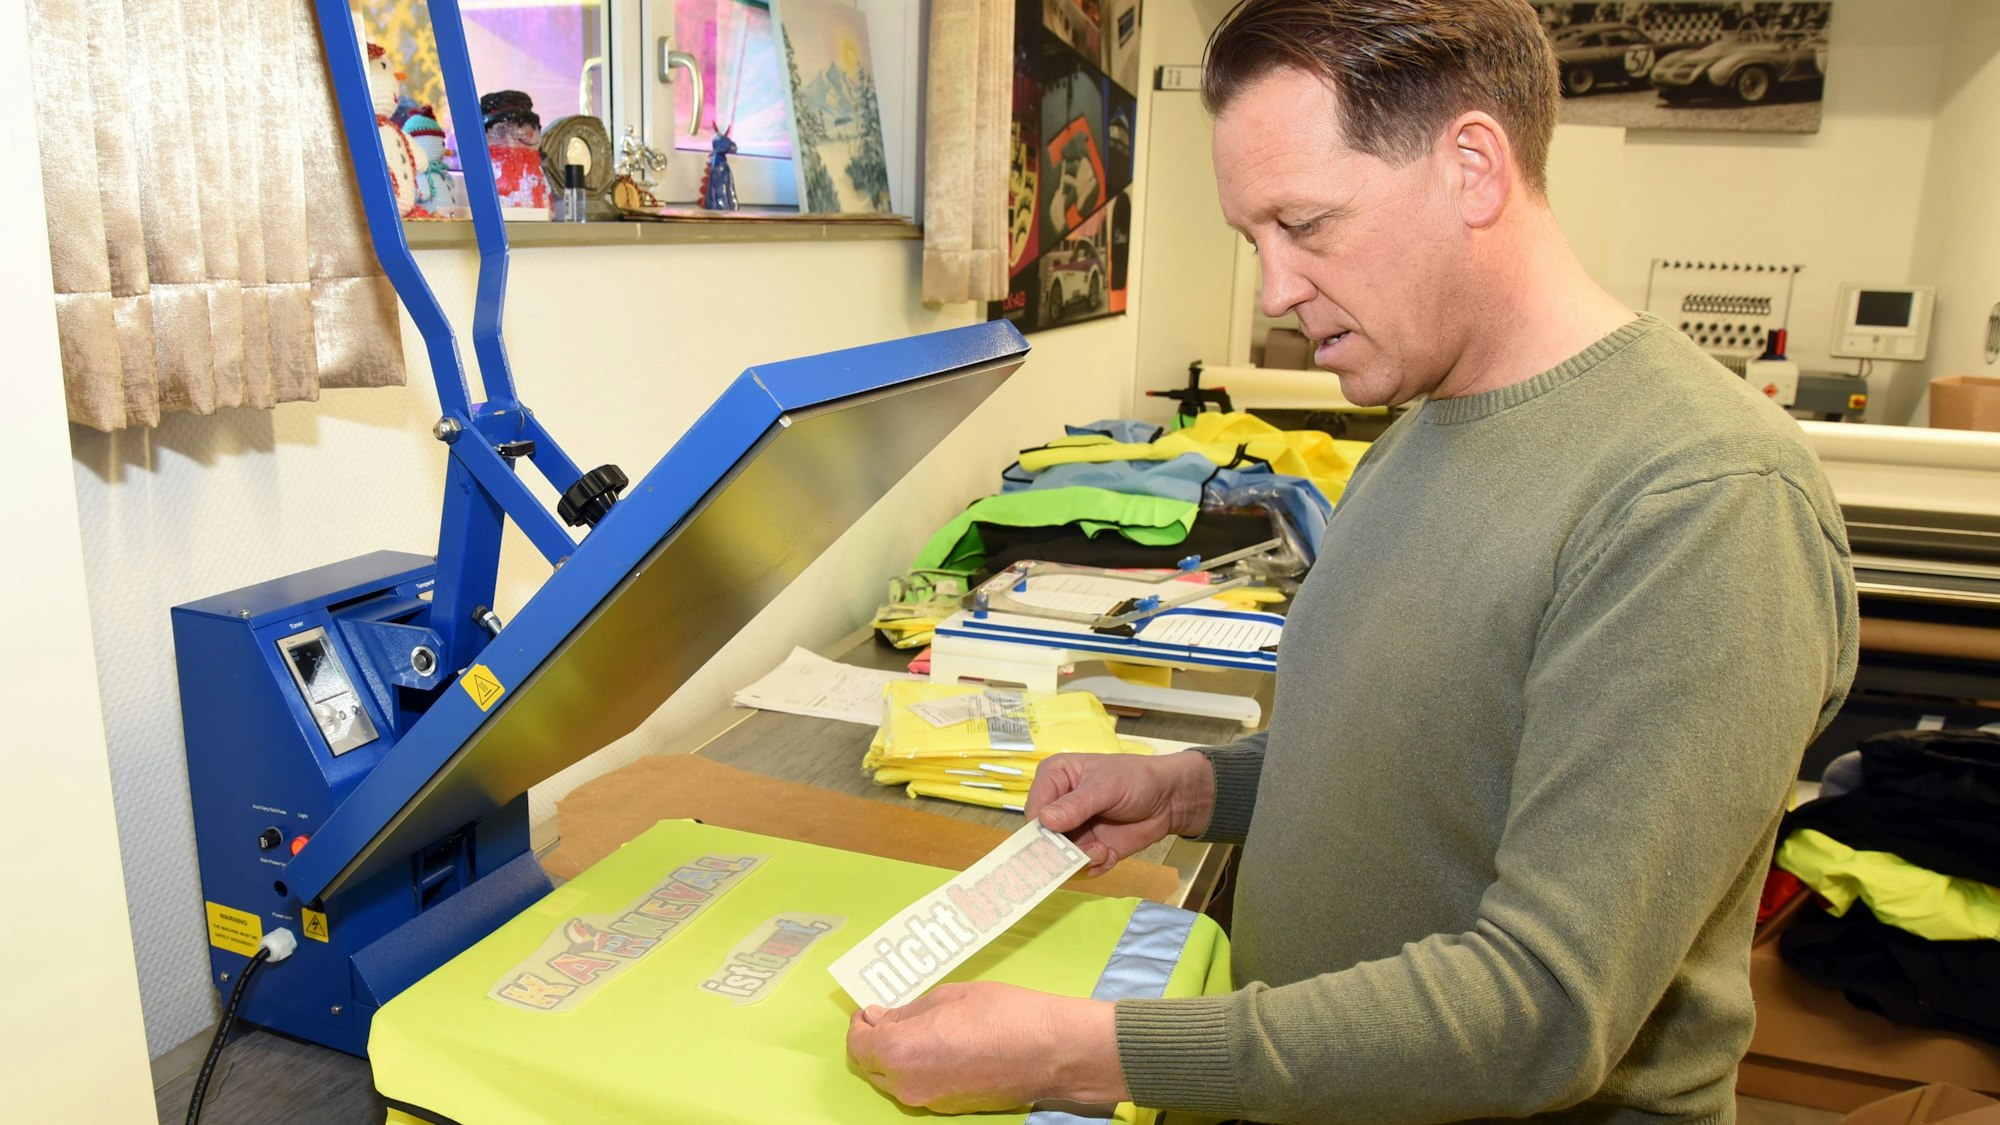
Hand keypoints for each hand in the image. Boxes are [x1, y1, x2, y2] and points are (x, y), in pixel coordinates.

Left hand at [846, 981, 1125, 1112]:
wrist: (1050, 1051)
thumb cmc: (1002, 1014)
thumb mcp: (947, 997)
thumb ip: (907, 1011)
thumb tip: (882, 1018)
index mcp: (899, 1052)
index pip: (857, 1045)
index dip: (860, 1025)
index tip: (871, 1010)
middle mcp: (907, 1085)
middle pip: (872, 1066)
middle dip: (876, 1041)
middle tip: (893, 1017)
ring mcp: (929, 1101)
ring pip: (895, 1080)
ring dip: (897, 1056)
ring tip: (921, 1029)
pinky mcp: (950, 1108)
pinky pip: (920, 1087)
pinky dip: (919, 1068)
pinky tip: (941, 1048)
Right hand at [1025, 750, 1214, 876]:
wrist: (1170, 800)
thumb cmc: (1137, 780)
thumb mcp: (1107, 787)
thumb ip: (1077, 805)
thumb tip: (1044, 820)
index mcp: (1055, 778)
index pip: (1034, 809)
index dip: (1040, 829)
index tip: (1057, 842)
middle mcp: (1057, 805)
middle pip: (1042, 838)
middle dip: (1062, 851)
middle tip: (1087, 852)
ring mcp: (1072, 830)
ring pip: (1059, 857)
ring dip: (1080, 860)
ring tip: (1103, 852)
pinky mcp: (1087, 849)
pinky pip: (1079, 868)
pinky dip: (1094, 866)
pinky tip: (1110, 855)